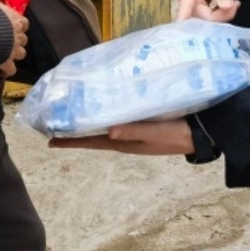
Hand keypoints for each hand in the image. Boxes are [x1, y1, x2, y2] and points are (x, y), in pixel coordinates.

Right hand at [0, 0, 28, 77]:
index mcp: (17, 21)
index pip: (25, 23)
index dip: (20, 25)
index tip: (13, 26)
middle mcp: (18, 36)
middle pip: (24, 40)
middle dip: (18, 41)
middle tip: (8, 41)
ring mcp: (14, 51)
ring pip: (21, 54)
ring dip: (14, 54)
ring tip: (5, 54)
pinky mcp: (7, 63)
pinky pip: (11, 70)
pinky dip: (7, 70)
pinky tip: (0, 69)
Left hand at [48, 118, 193, 155]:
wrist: (200, 134)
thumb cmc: (176, 134)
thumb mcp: (154, 133)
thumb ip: (132, 130)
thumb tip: (107, 132)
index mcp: (123, 143)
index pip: (91, 142)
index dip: (70, 142)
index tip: (49, 142)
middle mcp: (124, 139)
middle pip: (93, 136)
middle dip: (75, 132)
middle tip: (56, 124)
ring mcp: (133, 133)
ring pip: (103, 128)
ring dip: (88, 123)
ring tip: (72, 116)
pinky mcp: (141, 125)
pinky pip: (117, 121)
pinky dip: (105, 116)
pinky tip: (103, 107)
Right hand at [177, 0, 239, 21]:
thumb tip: (227, 7)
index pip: (186, 7)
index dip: (187, 23)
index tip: (190, 34)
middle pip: (199, 17)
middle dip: (219, 16)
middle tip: (236, 5)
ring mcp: (192, 5)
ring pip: (204, 19)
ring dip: (221, 16)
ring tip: (234, 4)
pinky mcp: (198, 8)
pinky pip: (207, 17)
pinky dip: (219, 15)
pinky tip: (228, 7)